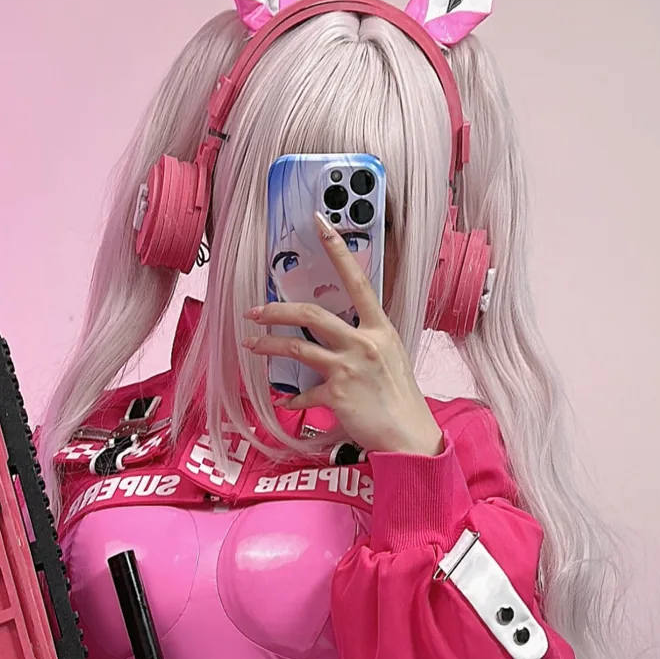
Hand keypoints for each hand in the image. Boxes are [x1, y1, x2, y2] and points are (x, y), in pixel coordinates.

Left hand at [243, 216, 443, 454]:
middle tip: (254, 310)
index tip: (320, 222)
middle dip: (277, 310)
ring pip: (297, 348)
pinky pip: (303, 393)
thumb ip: (364, 342)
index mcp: (380, 329)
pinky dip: (292, 397)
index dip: (338, 249)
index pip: (357, 280)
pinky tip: (286, 399)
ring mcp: (349, 369)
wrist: (410, 436)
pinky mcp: (337, 396)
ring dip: (268, 345)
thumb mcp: (390, 358)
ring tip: (250, 344)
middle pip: (312, 314)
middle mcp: (364, 343)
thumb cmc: (400, 398)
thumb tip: (335, 337)